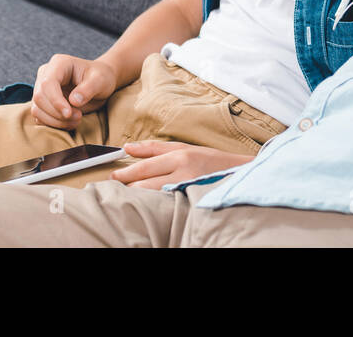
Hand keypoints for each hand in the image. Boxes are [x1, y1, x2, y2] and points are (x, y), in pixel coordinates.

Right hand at [31, 54, 118, 129]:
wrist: (99, 83)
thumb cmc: (101, 77)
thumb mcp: (100, 80)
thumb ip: (88, 89)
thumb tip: (74, 101)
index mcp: (59, 63)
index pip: (47, 83)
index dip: (56, 101)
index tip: (69, 114)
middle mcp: (46, 73)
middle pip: (39, 97)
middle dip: (57, 113)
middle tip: (78, 117)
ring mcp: (42, 88)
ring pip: (37, 109)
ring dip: (55, 121)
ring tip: (76, 120)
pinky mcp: (43, 102)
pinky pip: (39, 117)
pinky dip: (53, 124)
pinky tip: (69, 122)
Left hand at [111, 141, 254, 189]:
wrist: (238, 173)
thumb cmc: (210, 160)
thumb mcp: (184, 148)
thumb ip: (156, 148)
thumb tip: (129, 148)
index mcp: (180, 155)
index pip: (146, 163)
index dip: (127, 171)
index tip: (113, 175)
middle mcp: (183, 170)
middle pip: (146, 180)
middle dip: (128, 184)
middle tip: (115, 185)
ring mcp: (187, 187)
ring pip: (153, 193)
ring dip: (138, 194)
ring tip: (128, 195)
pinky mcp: (191, 200)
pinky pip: (166, 203)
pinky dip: (154, 203)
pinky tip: (147, 204)